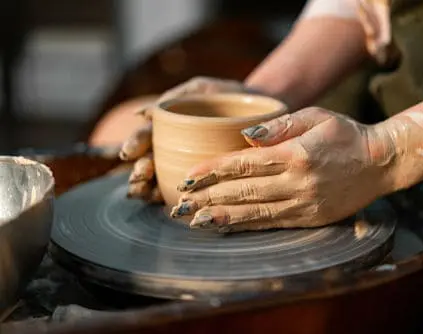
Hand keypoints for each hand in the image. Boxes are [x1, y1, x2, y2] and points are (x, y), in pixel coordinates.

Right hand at [119, 76, 256, 201]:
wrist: (265, 108)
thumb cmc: (231, 96)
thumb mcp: (203, 89)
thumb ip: (177, 96)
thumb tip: (141, 113)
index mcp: (170, 127)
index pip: (147, 136)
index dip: (136, 144)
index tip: (130, 152)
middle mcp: (173, 149)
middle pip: (150, 162)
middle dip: (140, 171)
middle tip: (140, 175)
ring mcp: (187, 167)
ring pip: (161, 181)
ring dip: (149, 188)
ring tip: (144, 191)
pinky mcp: (206, 183)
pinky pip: (189, 194)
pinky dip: (174, 200)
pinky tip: (167, 205)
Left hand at [170, 107, 397, 232]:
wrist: (382, 163)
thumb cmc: (346, 135)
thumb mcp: (316, 116)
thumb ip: (279, 126)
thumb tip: (245, 137)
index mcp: (296, 154)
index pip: (244, 163)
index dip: (213, 170)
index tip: (189, 176)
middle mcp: (298, 183)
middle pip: (243, 191)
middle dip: (208, 198)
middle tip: (179, 204)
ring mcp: (304, 204)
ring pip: (254, 213)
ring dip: (221, 217)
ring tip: (194, 221)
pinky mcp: (310, 219)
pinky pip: (272, 223)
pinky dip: (246, 225)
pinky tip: (226, 226)